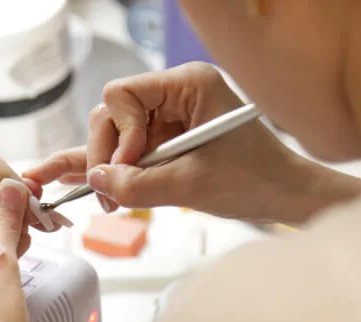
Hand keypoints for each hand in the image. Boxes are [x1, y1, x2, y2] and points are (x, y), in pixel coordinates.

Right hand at [25, 62, 360, 223]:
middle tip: (108, 192)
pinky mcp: (166, 141)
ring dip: (106, 167)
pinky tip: (74, 176)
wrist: (286, 197)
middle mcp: (175, 94)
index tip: (129, 165)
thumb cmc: (256, 181)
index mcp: (188, 85)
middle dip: (106, 154)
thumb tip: (96, 180)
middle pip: (113, 114)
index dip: (118, 132)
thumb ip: (137, 184)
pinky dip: (109, 167)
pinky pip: (128, 151)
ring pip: (115, 135)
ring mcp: (169, 118)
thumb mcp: (191, 186)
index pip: (123, 94)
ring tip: (103, 198)